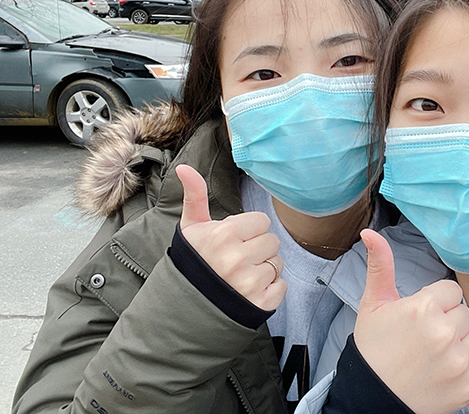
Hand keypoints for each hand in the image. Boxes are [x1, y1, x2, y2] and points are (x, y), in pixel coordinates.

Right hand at [175, 164, 286, 310]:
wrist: (185, 305)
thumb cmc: (193, 261)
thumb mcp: (191, 227)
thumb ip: (195, 195)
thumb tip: (184, 166)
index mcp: (223, 235)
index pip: (262, 221)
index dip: (249, 230)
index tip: (233, 241)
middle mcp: (237, 259)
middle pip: (273, 241)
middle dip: (258, 248)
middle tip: (237, 259)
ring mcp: (249, 284)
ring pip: (278, 263)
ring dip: (264, 268)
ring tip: (241, 275)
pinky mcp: (260, 304)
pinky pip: (282, 286)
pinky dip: (270, 289)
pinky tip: (250, 291)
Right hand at [353, 229, 468, 413]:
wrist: (370, 399)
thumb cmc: (373, 350)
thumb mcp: (373, 304)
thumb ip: (380, 265)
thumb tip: (370, 232)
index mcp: (424, 308)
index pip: (452, 291)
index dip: (435, 302)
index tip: (420, 317)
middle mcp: (445, 333)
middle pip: (463, 313)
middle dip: (447, 321)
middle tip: (423, 337)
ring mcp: (458, 362)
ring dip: (457, 343)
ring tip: (431, 354)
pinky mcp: (467, 386)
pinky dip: (463, 368)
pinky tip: (440, 371)